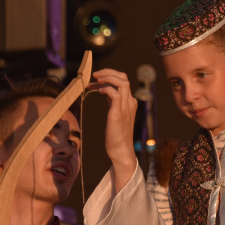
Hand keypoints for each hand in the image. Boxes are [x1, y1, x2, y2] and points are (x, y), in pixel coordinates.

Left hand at [90, 68, 137, 191]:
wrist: (120, 151)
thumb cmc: (116, 136)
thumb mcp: (115, 114)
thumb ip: (112, 103)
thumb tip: (104, 91)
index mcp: (130, 102)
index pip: (123, 81)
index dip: (109, 77)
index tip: (96, 80)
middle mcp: (130, 102)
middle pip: (124, 77)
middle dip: (109, 72)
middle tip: (95, 75)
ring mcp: (125, 107)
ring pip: (122, 82)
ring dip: (107, 77)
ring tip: (96, 79)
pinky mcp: (118, 113)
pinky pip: (114, 93)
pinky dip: (105, 88)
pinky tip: (97, 91)